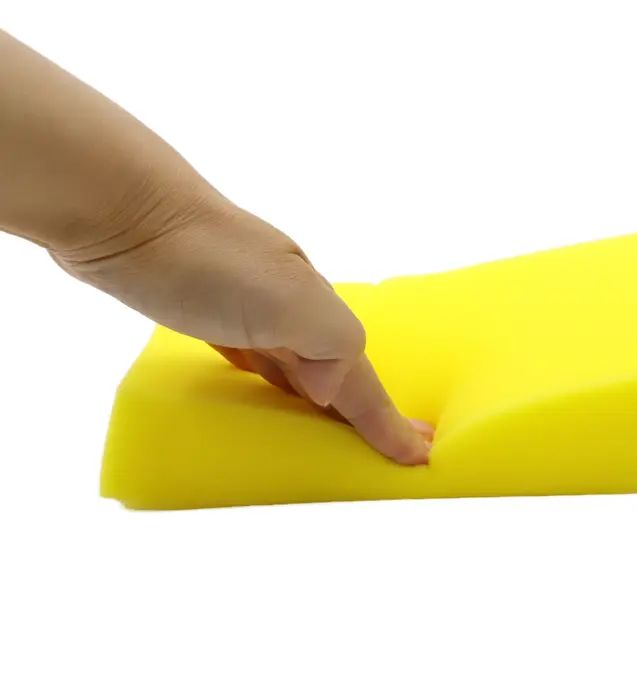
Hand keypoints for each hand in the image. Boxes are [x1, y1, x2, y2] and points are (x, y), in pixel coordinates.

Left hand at [51, 195, 433, 464]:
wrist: (122, 210)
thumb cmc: (207, 260)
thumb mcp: (290, 300)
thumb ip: (330, 343)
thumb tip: (326, 389)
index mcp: (315, 308)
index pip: (360, 378)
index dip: (387, 420)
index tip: (419, 457)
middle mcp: (287, 307)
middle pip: (335, 370)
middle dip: (364, 409)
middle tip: (390, 443)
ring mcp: (246, 307)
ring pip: (296, 365)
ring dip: (320, 399)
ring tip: (335, 430)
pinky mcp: (204, 312)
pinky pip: (253, 359)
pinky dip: (271, 381)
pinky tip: (263, 388)